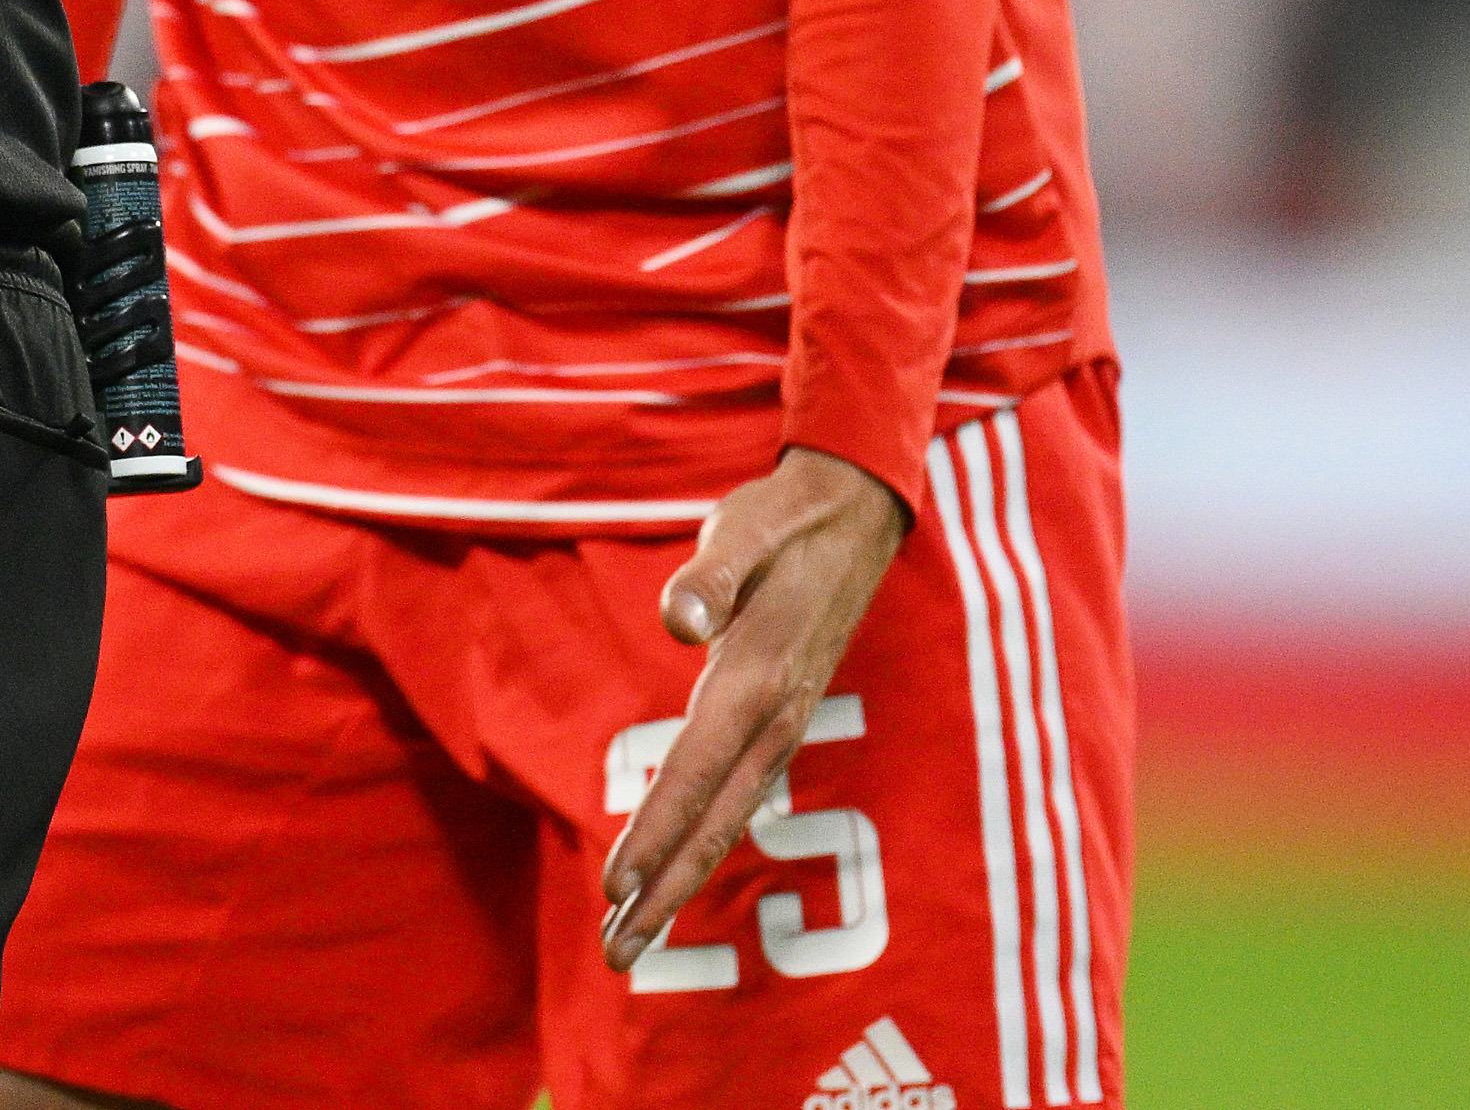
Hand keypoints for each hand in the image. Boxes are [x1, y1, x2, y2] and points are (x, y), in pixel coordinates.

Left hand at [598, 447, 910, 970]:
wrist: (854, 514)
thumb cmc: (784, 520)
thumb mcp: (744, 528)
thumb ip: (711, 573)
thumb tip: (680, 619)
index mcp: (757, 678)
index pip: (694, 772)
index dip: (655, 832)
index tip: (614, 887)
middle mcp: (772, 718)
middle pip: (711, 822)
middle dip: (663, 893)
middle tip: (616, 955)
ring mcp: (781, 727)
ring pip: (725, 820)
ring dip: (679, 882)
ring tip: (633, 935)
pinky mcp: (779, 721)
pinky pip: (735, 797)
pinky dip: (702, 842)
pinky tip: (676, 872)